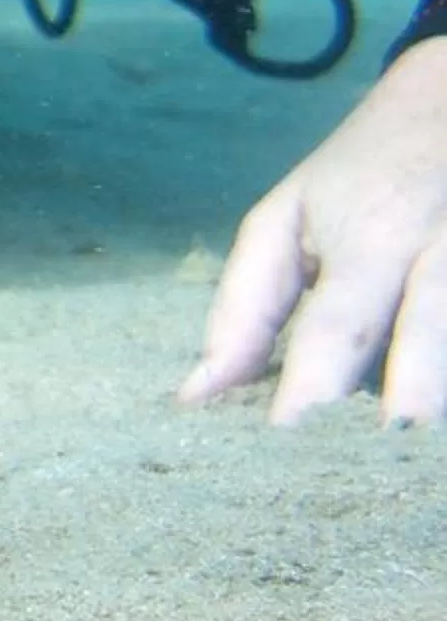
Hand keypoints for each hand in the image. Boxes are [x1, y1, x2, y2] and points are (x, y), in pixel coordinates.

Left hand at [180, 36, 446, 425]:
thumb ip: (246, 306)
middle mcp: (438, 242)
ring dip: (443, 379)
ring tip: (414, 440)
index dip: (316, 380)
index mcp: (373, 232)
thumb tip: (198, 394)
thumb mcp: (287, 217)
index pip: (342, 318)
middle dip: (412, 388)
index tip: (290, 431)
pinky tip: (437, 412)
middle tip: (383, 447)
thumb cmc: (358, 174)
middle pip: (432, 321)